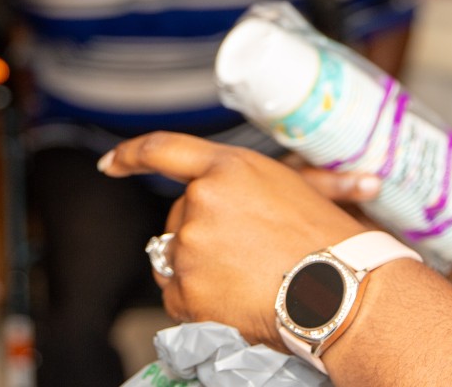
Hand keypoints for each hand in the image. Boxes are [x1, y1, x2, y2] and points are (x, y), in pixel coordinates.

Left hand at [100, 134, 366, 345]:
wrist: (340, 294)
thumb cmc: (332, 244)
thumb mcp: (306, 191)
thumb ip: (278, 184)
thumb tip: (333, 182)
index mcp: (230, 167)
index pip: (163, 150)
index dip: (131, 155)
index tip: (110, 164)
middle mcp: (202, 200)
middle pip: (177, 218)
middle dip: (199, 236)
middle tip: (246, 256)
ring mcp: (190, 245)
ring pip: (175, 258)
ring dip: (199, 269)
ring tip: (247, 281)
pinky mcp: (185, 288)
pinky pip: (177, 295)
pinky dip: (198, 302)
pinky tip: (234, 302)